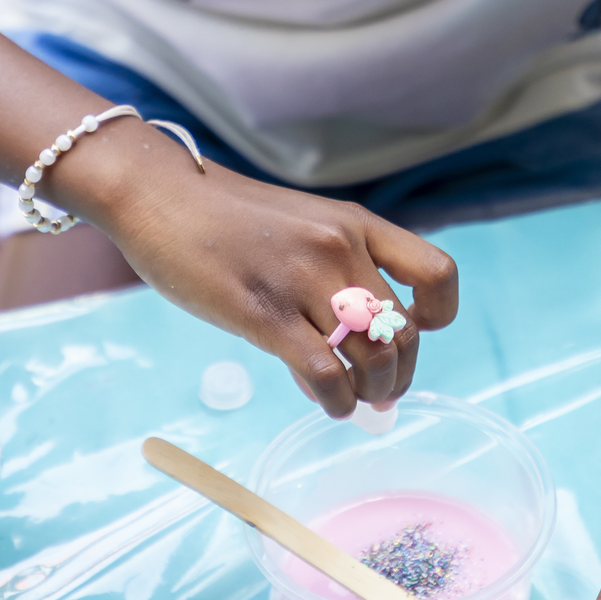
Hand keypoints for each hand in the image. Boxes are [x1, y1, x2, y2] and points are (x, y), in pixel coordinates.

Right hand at [99, 151, 457, 417]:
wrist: (161, 195)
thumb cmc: (225, 217)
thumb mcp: (299, 225)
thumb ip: (333, 271)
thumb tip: (357, 344)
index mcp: (355, 224)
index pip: (437, 273)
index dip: (438, 314)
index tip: (417, 332)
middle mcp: (340, 248)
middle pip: (406, 333)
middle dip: (401, 374)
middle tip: (381, 391)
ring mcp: (304, 280)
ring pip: (374, 358)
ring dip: (372, 393)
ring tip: (354, 400)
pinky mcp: (265, 314)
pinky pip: (325, 374)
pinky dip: (336, 402)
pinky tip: (326, 403)